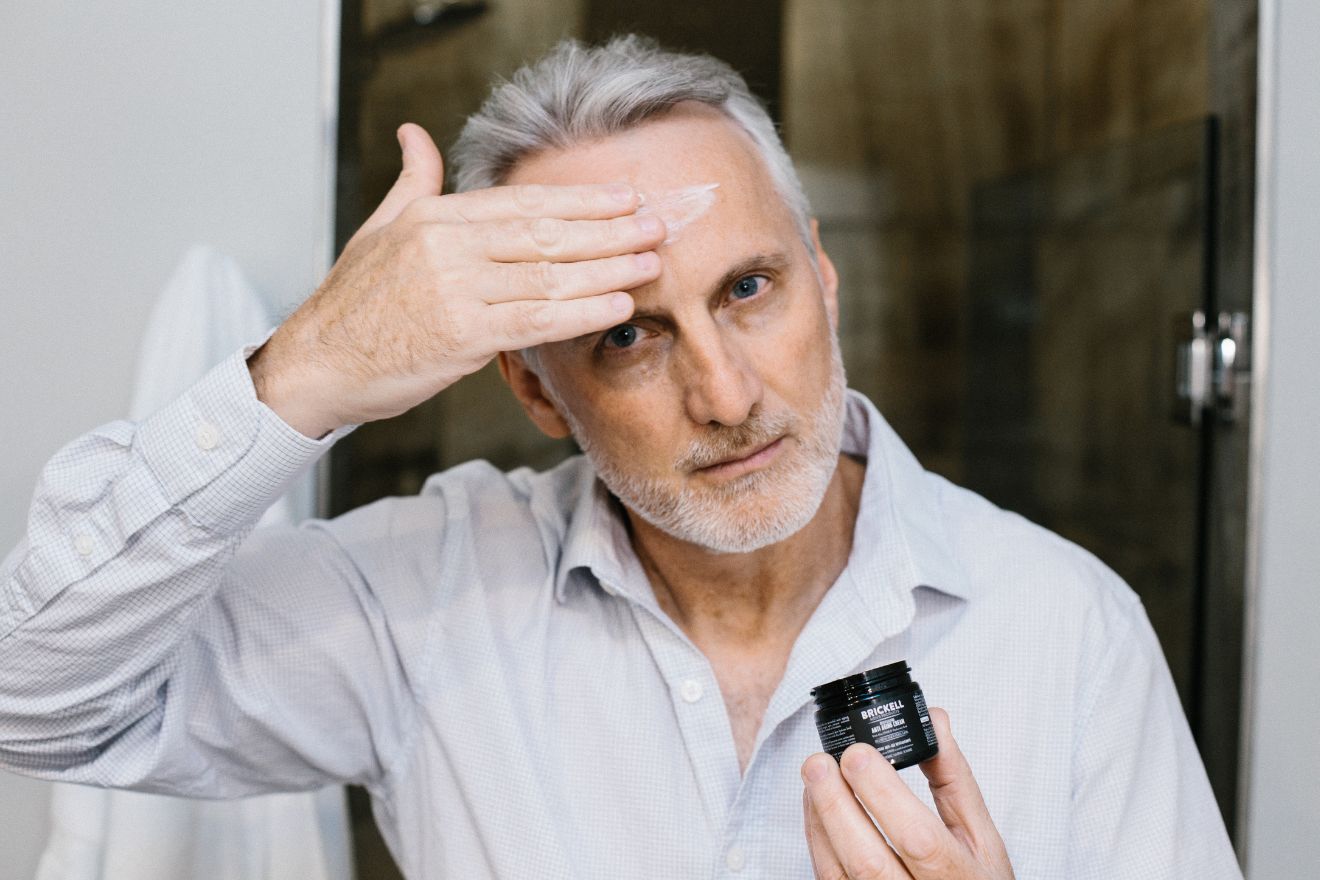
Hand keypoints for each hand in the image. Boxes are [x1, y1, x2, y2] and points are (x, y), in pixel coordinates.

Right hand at [248, 122, 664, 437]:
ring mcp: (455, 290)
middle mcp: (447, 246)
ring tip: (650, 262)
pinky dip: (582, 312)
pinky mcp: (461, 335)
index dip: (580, 200)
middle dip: (609, 229)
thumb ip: (412, 183)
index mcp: (434, 216)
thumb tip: (415, 135)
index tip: (624, 198)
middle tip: (658, 224)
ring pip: (549, 275)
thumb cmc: (353, 304)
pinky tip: (618, 305)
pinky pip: (536, 320)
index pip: (523, 203)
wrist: (317, 365)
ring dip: (607, 268)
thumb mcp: (380, 229)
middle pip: (546, 234)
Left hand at [801, 707, 1014, 878]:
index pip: (919, 839)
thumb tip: (931, 721)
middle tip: (820, 762)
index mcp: (959, 876)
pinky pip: (828, 879)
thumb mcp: (981, 837)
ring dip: (821, 819)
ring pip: (839, 874)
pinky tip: (816, 806)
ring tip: (815, 775)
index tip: (859, 754)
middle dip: (837, 806)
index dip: (883, 795)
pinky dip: (817, 840)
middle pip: (869, 862)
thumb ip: (955, 780)